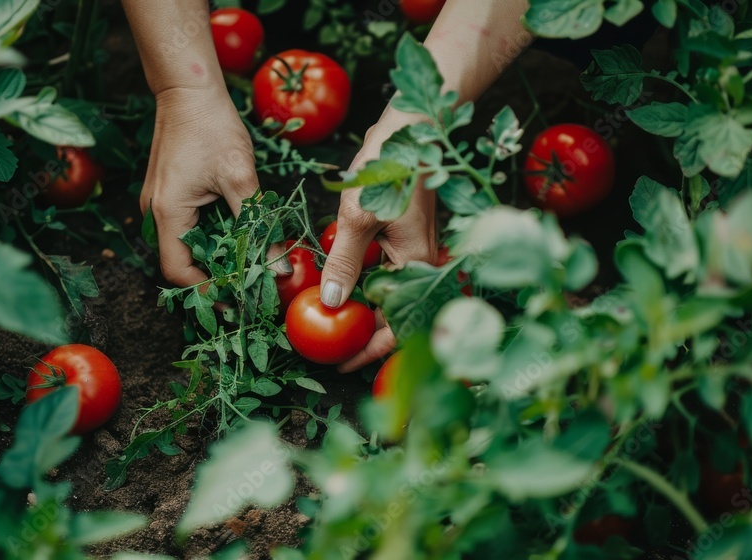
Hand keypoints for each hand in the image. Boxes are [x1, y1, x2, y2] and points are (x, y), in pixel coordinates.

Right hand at [139, 86, 289, 286]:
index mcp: (168, 213)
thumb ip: (257, 224)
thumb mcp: (240, 177)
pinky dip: (212, 238)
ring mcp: (161, 204)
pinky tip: (238, 235)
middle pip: (183, 262)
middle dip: (217, 277)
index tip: (238, 298)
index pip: (179, 272)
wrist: (189, 90)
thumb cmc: (211, 127)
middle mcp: (157, 213)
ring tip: (250, 263)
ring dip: (217, 256)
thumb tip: (278, 267)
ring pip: (187, 246)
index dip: (208, 290)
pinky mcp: (170, 195)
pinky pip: (188, 228)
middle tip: (251, 285)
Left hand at [320, 111, 437, 371]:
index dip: (369, 352)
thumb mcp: (359, 219)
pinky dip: (364, 284)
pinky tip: (340, 286)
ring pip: (389, 296)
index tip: (340, 365)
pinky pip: (386, 273)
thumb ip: (345, 264)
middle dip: (364, 337)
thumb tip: (332, 305)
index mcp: (418, 267)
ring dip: (363, 312)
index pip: (397, 329)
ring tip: (331, 324)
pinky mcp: (404, 236)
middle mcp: (421, 265)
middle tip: (330, 349)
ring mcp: (414, 251)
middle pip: (394, 317)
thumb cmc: (391, 169)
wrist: (413, 128)